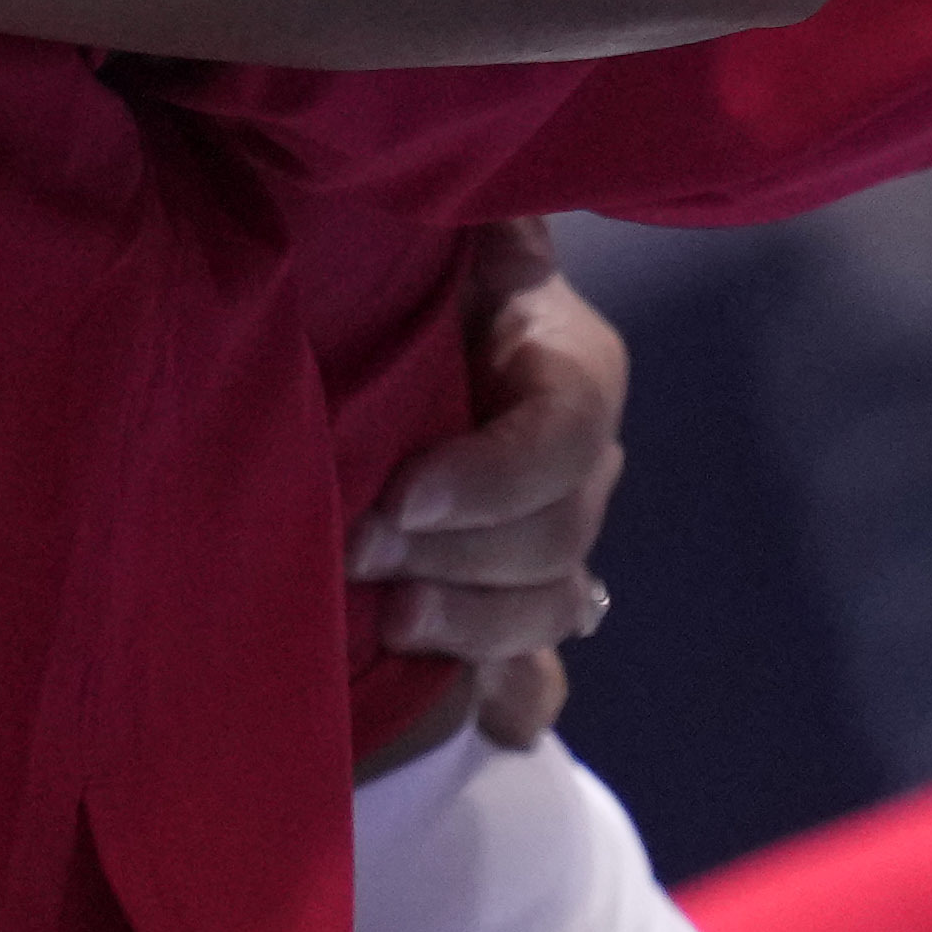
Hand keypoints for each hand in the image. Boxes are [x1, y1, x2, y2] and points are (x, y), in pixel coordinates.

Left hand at [352, 221, 628, 744]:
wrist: (355, 350)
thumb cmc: (385, 281)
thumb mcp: (435, 243)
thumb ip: (485, 229)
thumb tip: (507, 214)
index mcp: (567, 363)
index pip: (570, 431)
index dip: (495, 477)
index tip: (401, 498)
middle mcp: (576, 460)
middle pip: (562, 535)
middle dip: (463, 559)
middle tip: (360, 554)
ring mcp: (552, 541)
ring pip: (555, 608)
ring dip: (475, 627)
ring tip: (389, 622)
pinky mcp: (510, 610)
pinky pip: (540, 677)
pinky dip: (517, 702)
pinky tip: (495, 717)